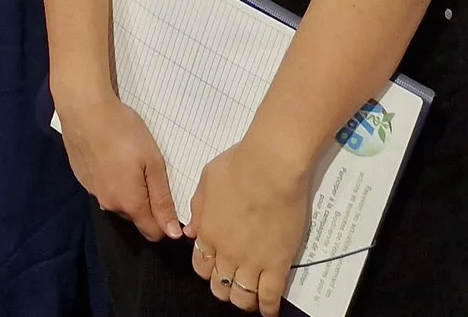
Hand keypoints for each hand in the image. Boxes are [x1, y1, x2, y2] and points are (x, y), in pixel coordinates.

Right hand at [58, 90, 180, 240]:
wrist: (85, 110)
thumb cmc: (124, 133)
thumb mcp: (153, 163)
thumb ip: (162, 201)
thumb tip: (172, 234)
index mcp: (130, 204)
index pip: (152, 233)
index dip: (165, 223)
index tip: (170, 200)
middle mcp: (109, 205)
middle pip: (135, 217)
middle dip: (146, 203)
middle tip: (150, 172)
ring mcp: (93, 192)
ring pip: (118, 202)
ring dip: (127, 191)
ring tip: (129, 161)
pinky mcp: (82, 178)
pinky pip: (103, 188)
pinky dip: (111, 179)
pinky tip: (111, 157)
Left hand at [186, 136, 315, 315]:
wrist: (271, 166)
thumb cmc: (239, 165)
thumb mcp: (207, 180)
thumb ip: (198, 208)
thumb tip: (190, 230)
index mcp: (208, 232)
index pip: (200, 265)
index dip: (207, 268)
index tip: (215, 265)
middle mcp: (226, 252)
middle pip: (218, 285)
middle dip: (223, 287)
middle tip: (233, 282)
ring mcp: (251, 261)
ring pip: (241, 297)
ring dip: (243, 300)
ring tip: (250, 297)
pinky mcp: (277, 264)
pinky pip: (270, 297)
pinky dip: (268, 308)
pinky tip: (269, 311)